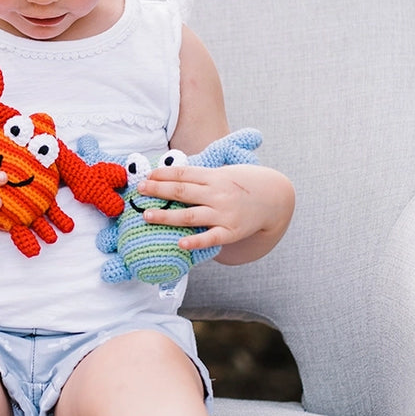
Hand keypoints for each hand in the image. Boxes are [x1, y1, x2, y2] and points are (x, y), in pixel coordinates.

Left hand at [138, 163, 294, 263]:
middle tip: (140, 190)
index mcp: (214, 177)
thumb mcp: (225, 171)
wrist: (274, 198)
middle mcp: (217, 194)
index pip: (184, 174)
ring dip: (167, 215)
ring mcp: (224, 214)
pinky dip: (195, 241)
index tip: (146, 176)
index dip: (163, 174)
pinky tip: (179, 243)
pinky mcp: (230, 232)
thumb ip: (201, 175)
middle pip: (182, 192)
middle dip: (158, 190)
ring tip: (147, 215)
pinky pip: (210, 238)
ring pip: (190, 215)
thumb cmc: (244, 184)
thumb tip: (172, 175)